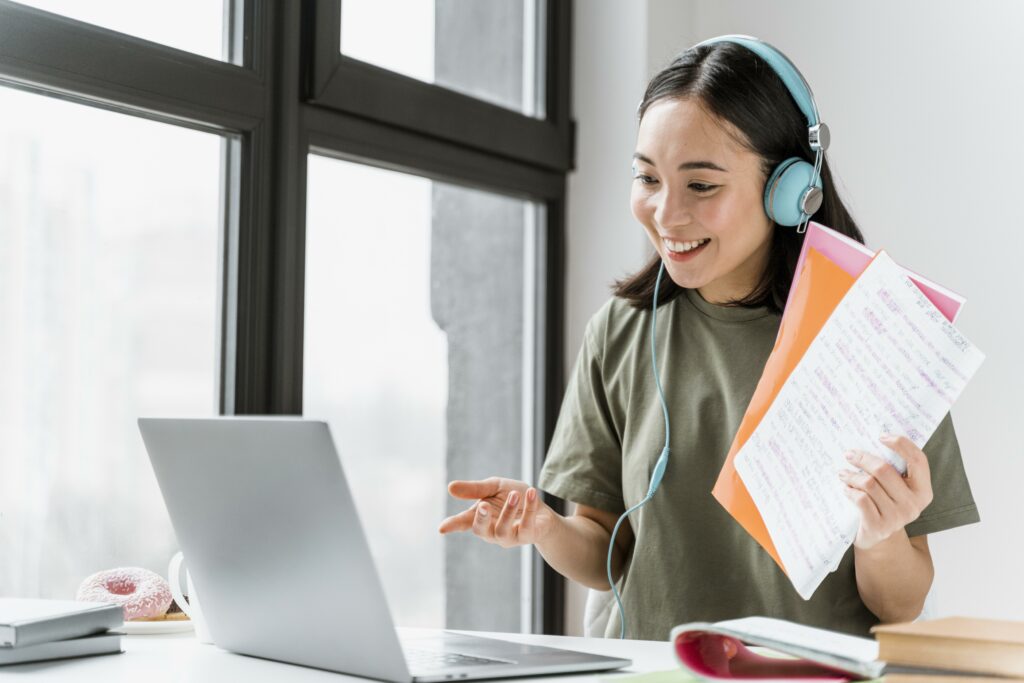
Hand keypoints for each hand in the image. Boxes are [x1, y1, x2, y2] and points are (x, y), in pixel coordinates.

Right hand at [438, 477, 557, 547]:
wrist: (542, 510)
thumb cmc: (514, 498)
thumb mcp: (494, 488)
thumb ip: (474, 489)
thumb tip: (450, 487)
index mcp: (481, 517)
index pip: (463, 522)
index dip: (453, 525)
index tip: (442, 528)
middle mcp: (492, 531)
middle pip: (481, 531)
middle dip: (481, 519)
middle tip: (483, 504)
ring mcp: (509, 537)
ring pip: (503, 530)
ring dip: (508, 511)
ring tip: (515, 494)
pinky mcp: (527, 537)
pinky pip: (527, 526)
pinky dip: (530, 508)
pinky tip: (531, 493)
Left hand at [839, 434, 933, 549]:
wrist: (878, 539)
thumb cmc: (885, 505)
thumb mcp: (896, 489)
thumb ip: (895, 470)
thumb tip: (877, 439)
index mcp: (923, 491)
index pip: (918, 460)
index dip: (901, 444)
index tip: (881, 436)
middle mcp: (913, 504)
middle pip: (884, 470)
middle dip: (863, 458)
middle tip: (850, 454)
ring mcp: (897, 517)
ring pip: (869, 484)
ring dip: (852, 475)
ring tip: (844, 473)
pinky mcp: (878, 526)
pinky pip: (860, 499)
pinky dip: (849, 490)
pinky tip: (846, 488)